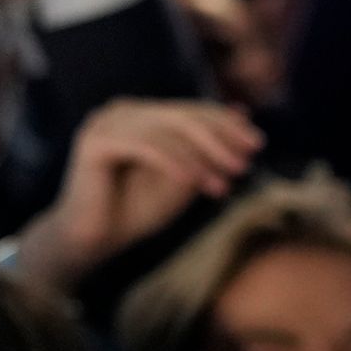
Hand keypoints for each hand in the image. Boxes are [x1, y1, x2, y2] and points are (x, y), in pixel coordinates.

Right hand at [9, 98, 259, 290]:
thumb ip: (208, 148)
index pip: (193, 110)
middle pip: (183, 116)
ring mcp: (106, 122)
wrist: (92, 240)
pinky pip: (145, 146)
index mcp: (144, 114)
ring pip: (167, 130)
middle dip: (220, 140)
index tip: (258, 145)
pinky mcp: (95, 141)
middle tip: (244, 165)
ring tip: (223, 186)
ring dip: (201, 158)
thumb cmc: (137, 210)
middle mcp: (124, 111)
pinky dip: (173, 163)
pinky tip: (193, 183)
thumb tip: (242, 112)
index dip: (227, 125)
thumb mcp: (185, 177)